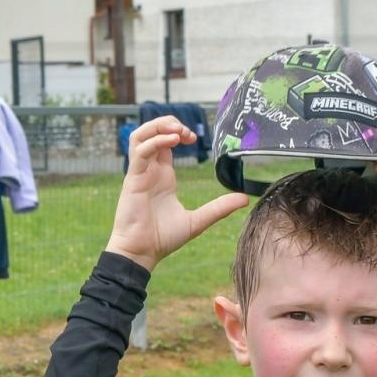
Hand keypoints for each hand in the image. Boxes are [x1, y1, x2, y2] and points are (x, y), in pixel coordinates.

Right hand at [106, 117, 247, 271]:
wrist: (142, 253)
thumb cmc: (162, 238)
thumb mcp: (198, 220)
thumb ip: (219, 208)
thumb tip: (244, 199)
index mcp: (162, 175)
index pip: (165, 141)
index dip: (179, 132)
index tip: (194, 139)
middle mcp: (150, 170)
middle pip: (151, 132)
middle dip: (169, 123)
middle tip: (187, 133)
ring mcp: (139, 173)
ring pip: (140, 136)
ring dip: (158, 127)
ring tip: (177, 131)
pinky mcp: (133, 179)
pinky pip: (140, 152)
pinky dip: (154, 142)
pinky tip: (171, 142)